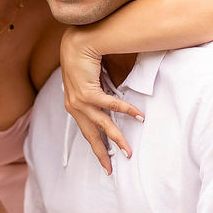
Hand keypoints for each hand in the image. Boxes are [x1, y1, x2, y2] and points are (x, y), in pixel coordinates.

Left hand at [60, 28, 143, 173]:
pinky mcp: (86, 92)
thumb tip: (116, 106)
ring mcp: (79, 101)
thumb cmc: (85, 61)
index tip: (105, 162)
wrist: (76, 43)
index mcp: (74, 107)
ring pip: (101, 125)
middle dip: (102, 153)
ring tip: (128, 150)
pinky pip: (110, 105)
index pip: (87, 132)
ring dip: (116, 138)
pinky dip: (125, 110)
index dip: (96, 147)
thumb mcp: (92, 83)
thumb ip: (101, 96)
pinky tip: (138, 116)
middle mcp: (74, 107)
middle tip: (112, 169)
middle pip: (91, 135)